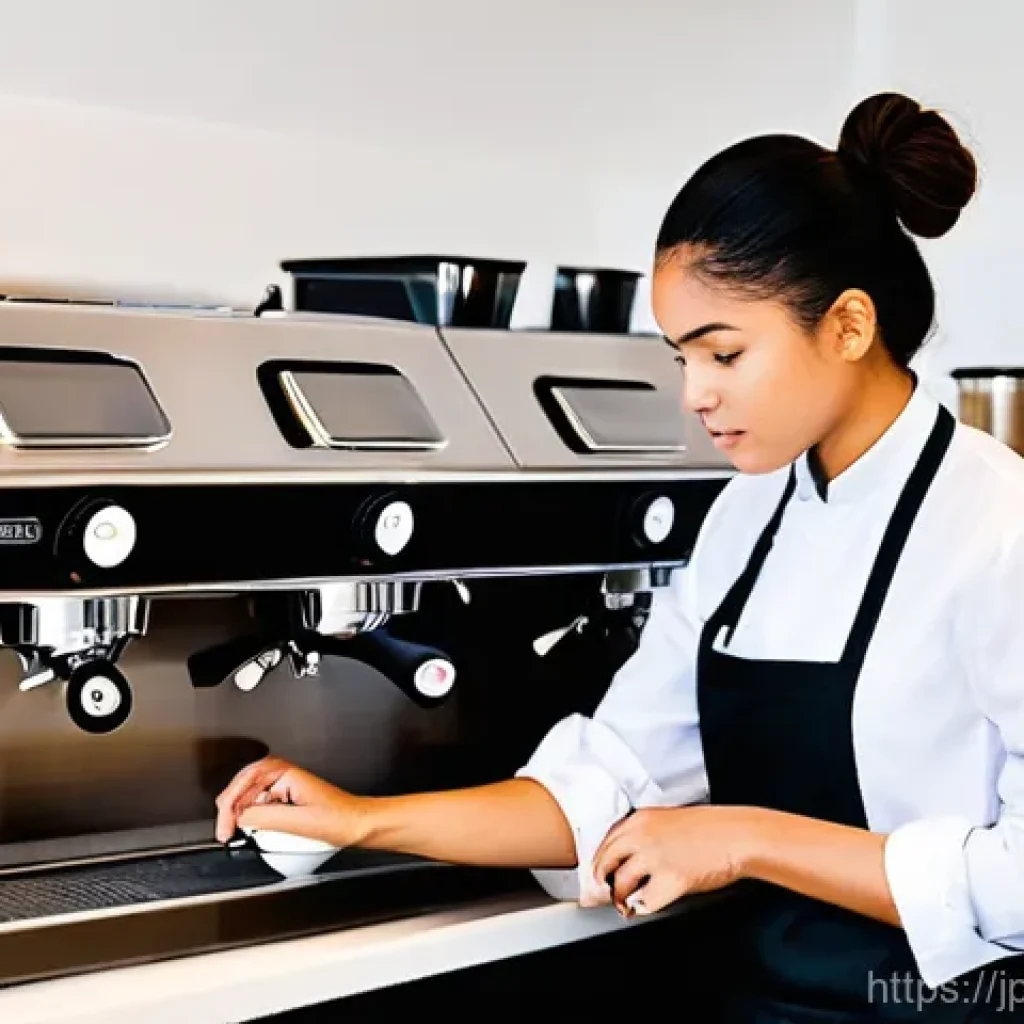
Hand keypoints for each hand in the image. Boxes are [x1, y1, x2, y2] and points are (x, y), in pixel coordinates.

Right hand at [214, 755, 369, 847]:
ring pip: (249, 793)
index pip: (244, 784)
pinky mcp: (287, 797)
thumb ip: (265, 817)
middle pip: (242, 785)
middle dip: (229, 808)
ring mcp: (284, 784)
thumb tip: (240, 816)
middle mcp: (283, 774)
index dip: (229, 808)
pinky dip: (250, 815)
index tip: (225, 829)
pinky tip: (251, 828)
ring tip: (233, 831)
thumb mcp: (299, 821)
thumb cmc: (340, 819)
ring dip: (238, 812)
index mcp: (285, 773)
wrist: (359, 824)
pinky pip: (260, 802)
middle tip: (225, 832)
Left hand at [591, 805, 758, 916]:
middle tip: (606, 892)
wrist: (738, 835)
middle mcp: (642, 836)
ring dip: (621, 898)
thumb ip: (645, 833)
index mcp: (641, 818)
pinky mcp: (671, 880)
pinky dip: (645, 907)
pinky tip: (650, 904)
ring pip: (621, 884)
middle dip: (602, 881)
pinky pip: (646, 902)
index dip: (600, 861)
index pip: (605, 841)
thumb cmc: (711, 827)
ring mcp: (655, 858)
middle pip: (605, 862)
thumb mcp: (669, 818)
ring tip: (627, 904)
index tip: (601, 872)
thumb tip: (629, 856)